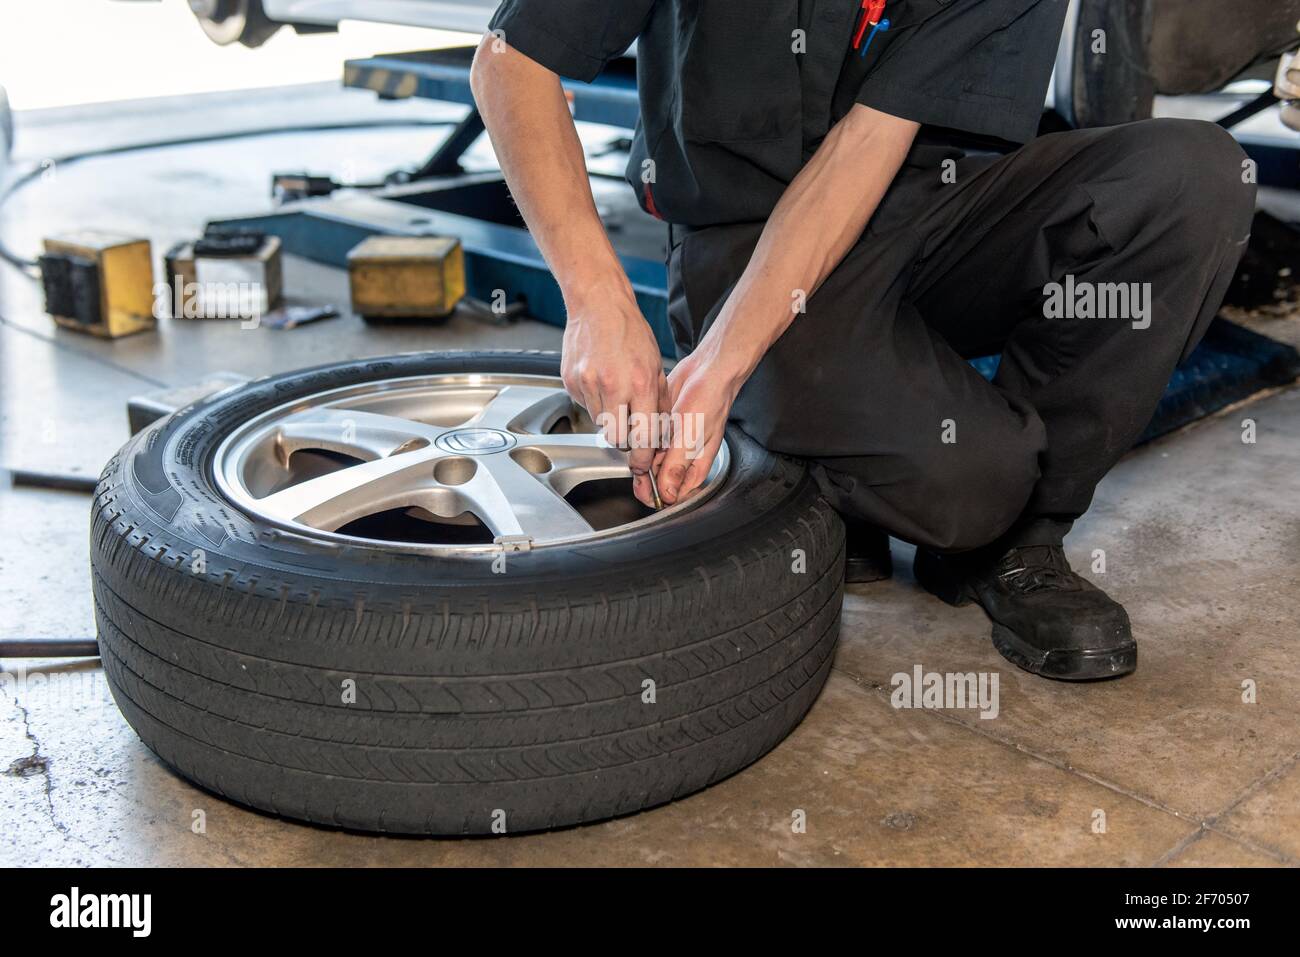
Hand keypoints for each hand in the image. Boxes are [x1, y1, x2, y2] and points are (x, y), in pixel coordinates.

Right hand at [560, 292, 669, 506]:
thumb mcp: (656, 365)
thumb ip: (660, 401)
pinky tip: (600, 380)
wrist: (598, 305)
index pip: (642, 437)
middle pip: (615, 438)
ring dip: (608, 417)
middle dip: (624, 439)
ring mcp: (588, 384)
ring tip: (614, 392)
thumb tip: (661, 431)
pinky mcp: (571, 382)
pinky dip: (593, 401)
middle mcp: (612, 386)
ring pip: (599, 423)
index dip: (642, 457)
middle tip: (629, 427)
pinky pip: (584, 406)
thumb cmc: (630, 331)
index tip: (641, 465)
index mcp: (640, 383)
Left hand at [655, 345, 745, 505]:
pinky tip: (640, 432)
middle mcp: (681, 460)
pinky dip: (640, 440)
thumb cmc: (710, 403)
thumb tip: (667, 495)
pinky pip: (645, 442)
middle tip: (639, 464)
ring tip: (644, 445)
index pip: (673, 495)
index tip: (643, 488)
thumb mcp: (691, 438)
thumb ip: (676, 467)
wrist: (705, 371)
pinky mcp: (660, 431)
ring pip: (648, 462)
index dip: (656, 496)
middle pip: (657, 481)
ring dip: (641, 457)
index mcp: (694, 469)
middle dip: (645, 476)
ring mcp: (669, 446)